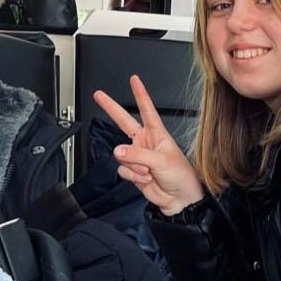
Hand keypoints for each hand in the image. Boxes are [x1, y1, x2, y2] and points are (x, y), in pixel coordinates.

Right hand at [93, 74, 204, 215]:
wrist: (180, 200)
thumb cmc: (182, 177)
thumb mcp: (163, 160)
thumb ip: (139, 154)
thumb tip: (119, 150)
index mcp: (157, 134)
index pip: (147, 109)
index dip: (140, 94)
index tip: (134, 80)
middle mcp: (145, 142)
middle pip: (124, 121)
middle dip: (111, 108)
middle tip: (99, 95)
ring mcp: (137, 156)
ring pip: (122, 154)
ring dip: (134, 165)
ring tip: (149, 171)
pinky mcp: (133, 171)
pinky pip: (123, 170)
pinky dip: (133, 176)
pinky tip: (145, 178)